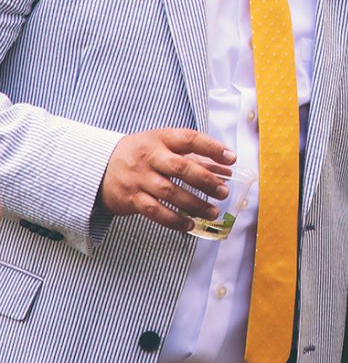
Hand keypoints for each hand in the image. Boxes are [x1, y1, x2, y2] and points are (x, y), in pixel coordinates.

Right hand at [100, 128, 236, 232]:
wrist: (100, 167)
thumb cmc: (141, 155)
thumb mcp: (164, 147)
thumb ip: (194, 157)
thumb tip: (226, 168)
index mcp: (160, 138)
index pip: (190, 139)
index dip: (212, 148)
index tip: (232, 158)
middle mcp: (149, 156)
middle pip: (181, 168)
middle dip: (206, 180)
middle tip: (223, 192)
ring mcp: (139, 178)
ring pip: (170, 193)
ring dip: (195, 204)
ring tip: (213, 212)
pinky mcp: (131, 198)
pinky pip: (156, 212)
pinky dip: (175, 220)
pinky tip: (190, 224)